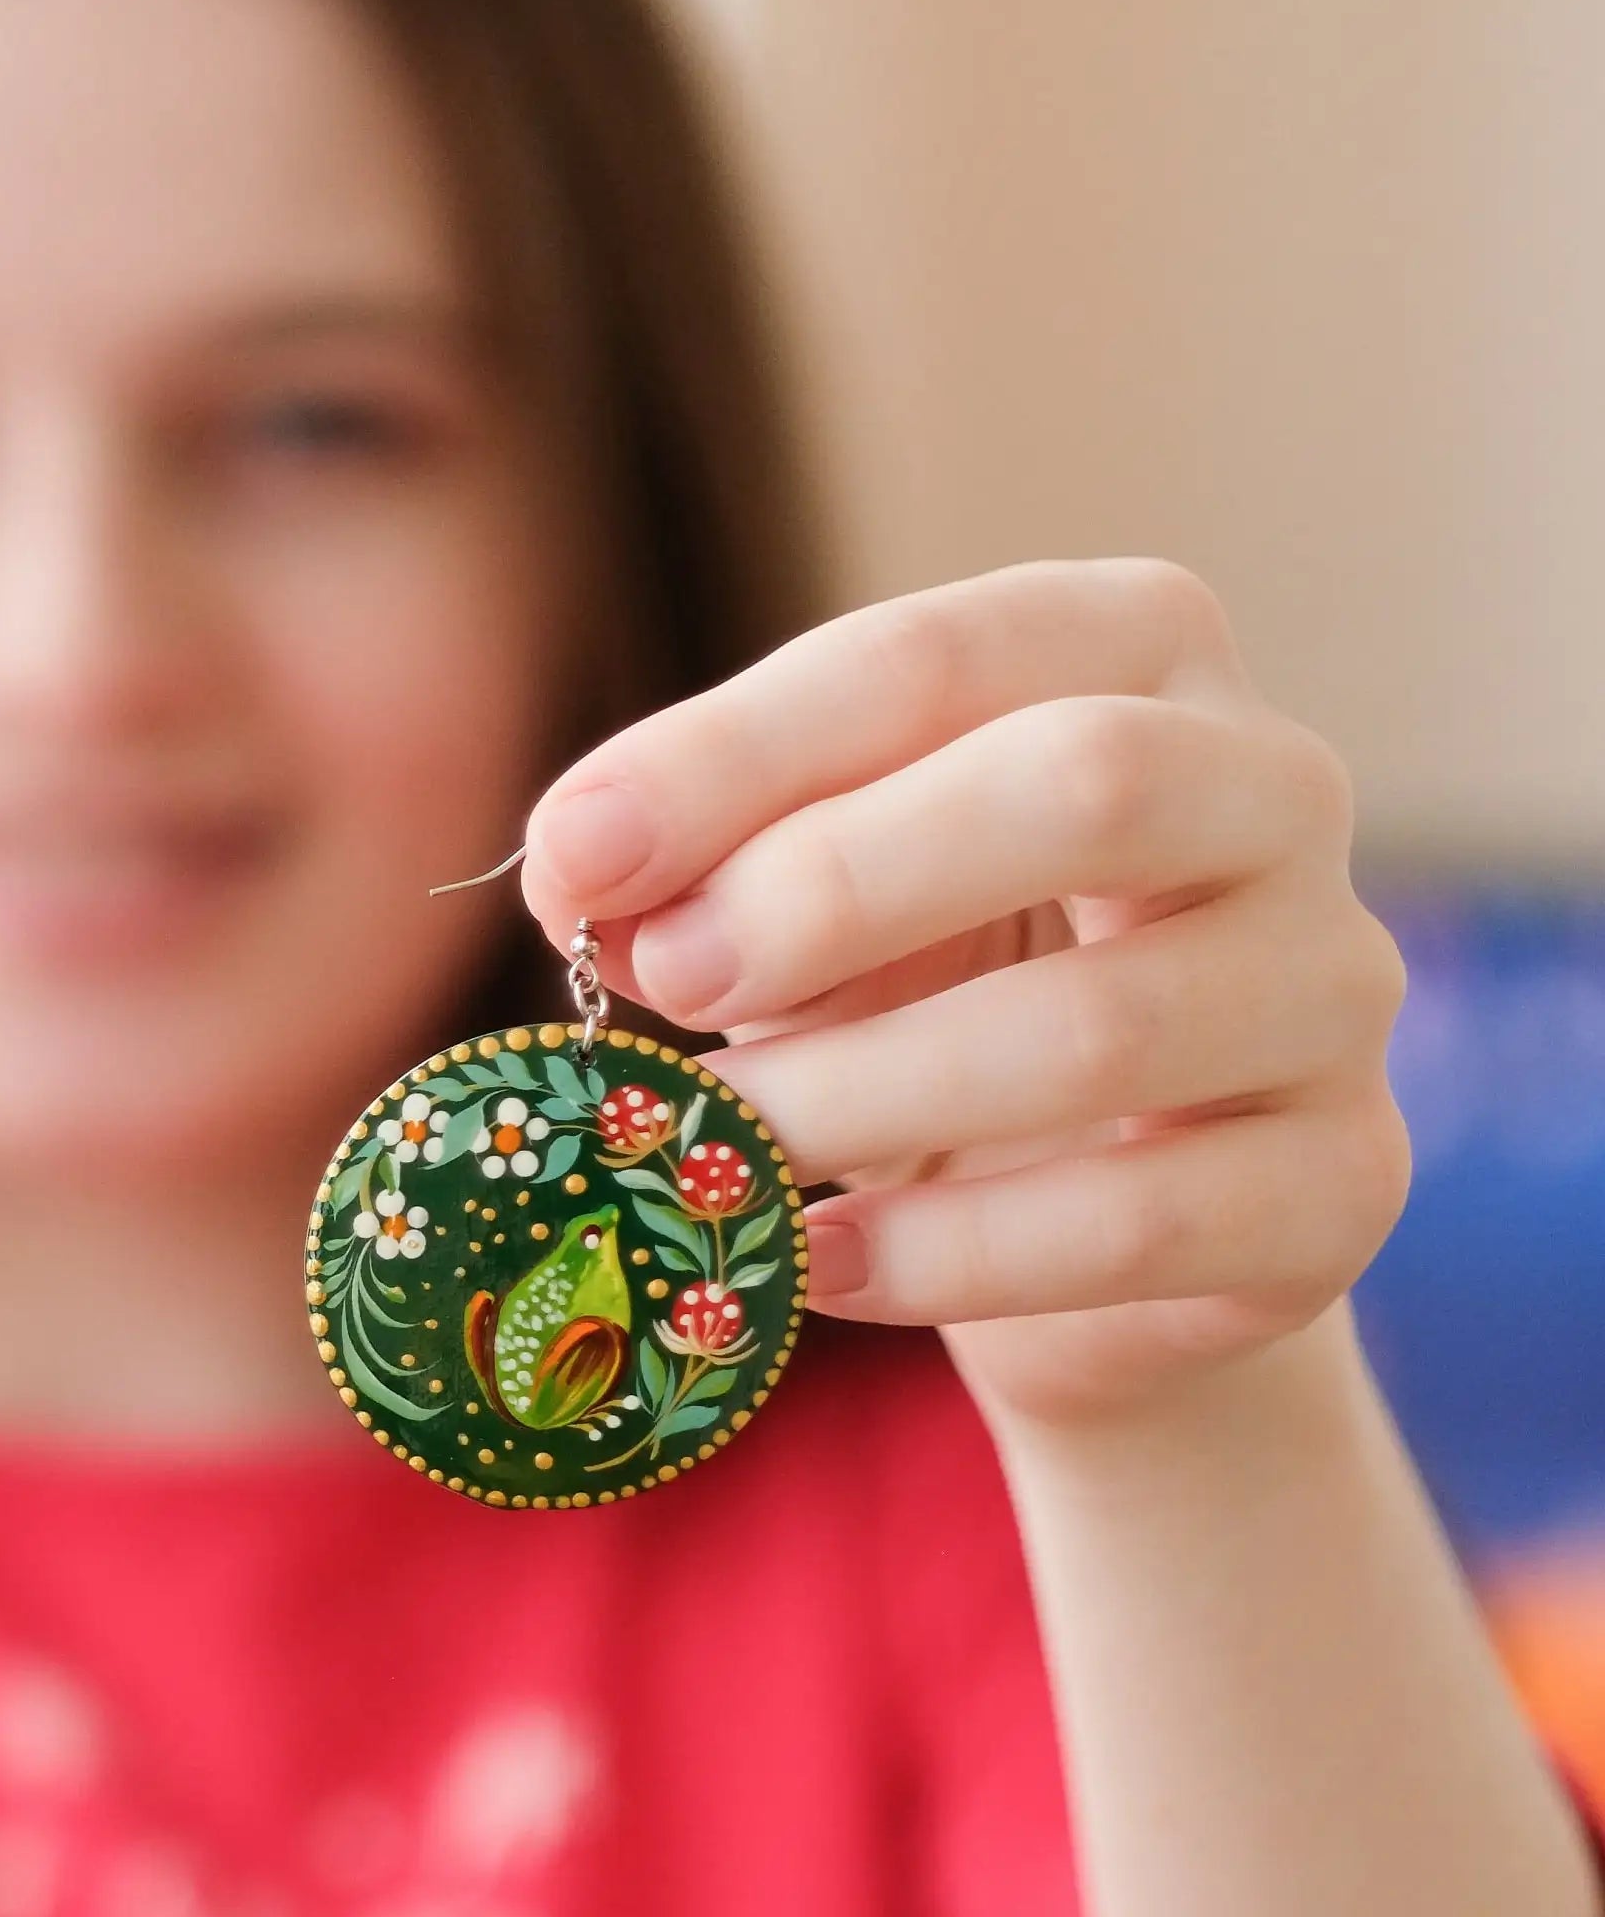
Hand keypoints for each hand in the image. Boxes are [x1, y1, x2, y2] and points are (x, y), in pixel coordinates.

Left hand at [521, 559, 1410, 1430]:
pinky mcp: (1343, 1183)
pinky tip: (808, 1264)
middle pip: (1085, 785)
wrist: (1082, 1236)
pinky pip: (1143, 1222)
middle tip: (668, 981)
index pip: (933, 659)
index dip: (734, 756)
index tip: (573, 857)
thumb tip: (580, 878)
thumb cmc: (919, 1000)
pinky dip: (943, 1255)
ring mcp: (1332, 987)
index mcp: (1130, 651)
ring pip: (1102, 1026)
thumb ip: (698, 872)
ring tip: (711, 1150)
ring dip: (860, 1095)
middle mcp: (1274, 786)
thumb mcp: (797, 909)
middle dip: (836, 886)